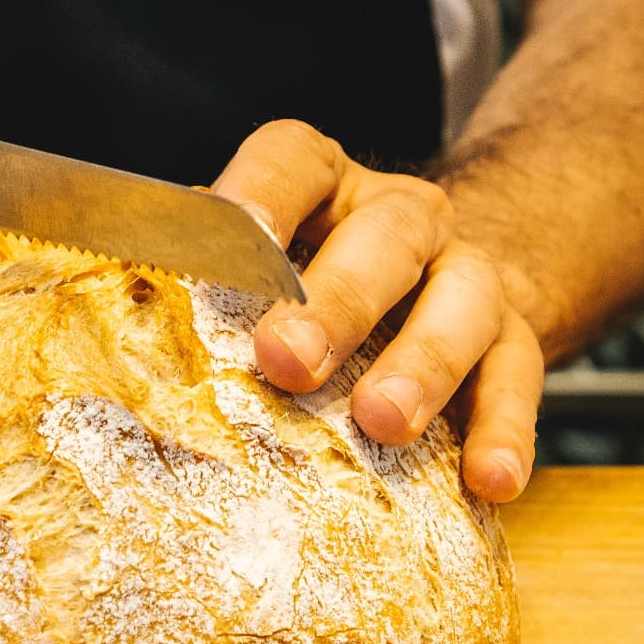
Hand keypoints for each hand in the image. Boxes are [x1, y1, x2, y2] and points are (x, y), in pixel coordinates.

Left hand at [214, 120, 542, 501]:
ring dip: (423, 363)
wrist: (432, 291)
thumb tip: (123, 318)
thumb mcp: (256, 269)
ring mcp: (466, 274)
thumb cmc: (308, 290)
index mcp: (324, 185)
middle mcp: (402, 219)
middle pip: (383, 237)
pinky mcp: (515, 340)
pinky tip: (488, 481)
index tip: (229, 234)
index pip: (293, 162)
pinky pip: (520, 378)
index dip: (261, 193)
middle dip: (336, 300)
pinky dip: (505, 431)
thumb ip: (204, 281)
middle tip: (288, 360)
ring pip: (463, 301)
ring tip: (384, 422)